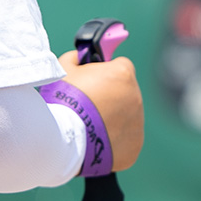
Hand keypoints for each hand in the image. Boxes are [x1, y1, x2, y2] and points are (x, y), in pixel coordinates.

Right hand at [58, 50, 144, 170]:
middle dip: (109, 96)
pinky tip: (93, 139)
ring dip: (111, 117)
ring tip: (86, 124)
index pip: (121, 65)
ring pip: (126, 116)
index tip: (93, 79)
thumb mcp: (63, 69)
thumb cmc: (62, 100)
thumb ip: (76, 58)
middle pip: (125, 92)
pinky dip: (112, 139)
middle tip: (85, 105)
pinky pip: (124, 138)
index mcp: (123, 74)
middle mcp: (136, 96)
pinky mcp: (135, 145)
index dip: (105, 71)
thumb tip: (80, 56)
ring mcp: (138, 122)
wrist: (64, 138)